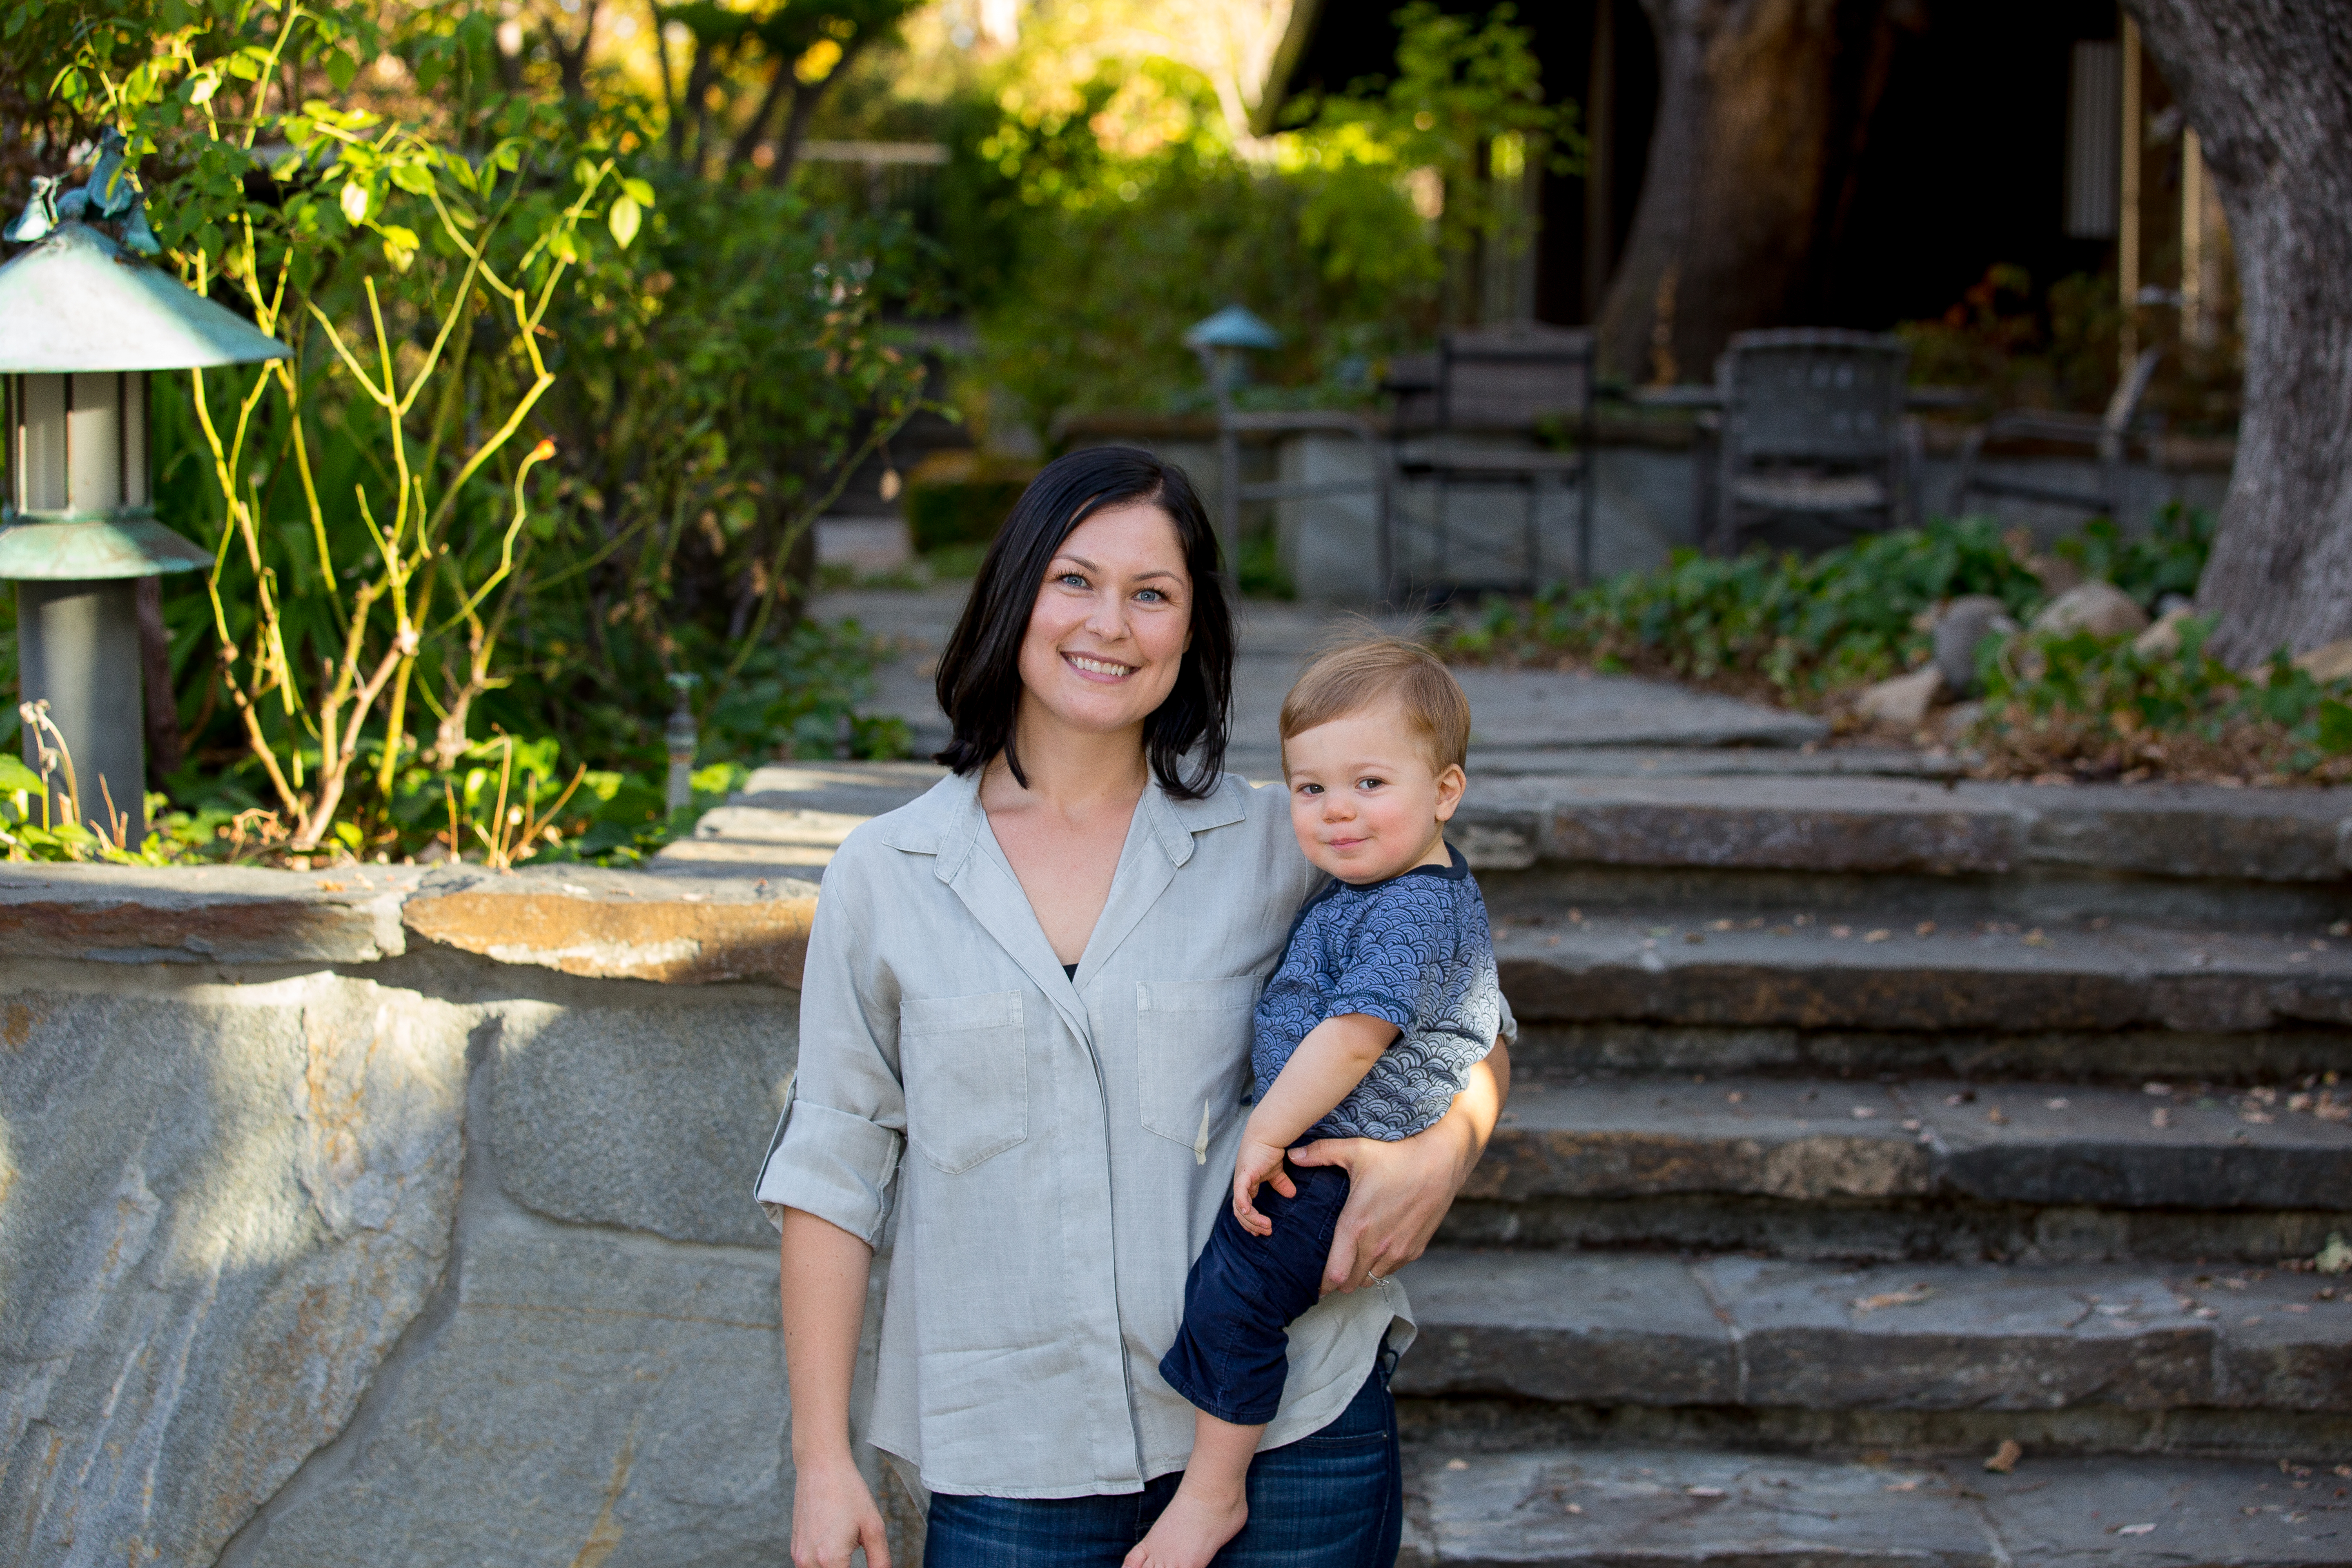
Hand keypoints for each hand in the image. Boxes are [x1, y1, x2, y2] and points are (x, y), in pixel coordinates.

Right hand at [791, 1450, 890, 1567]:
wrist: (821, 1466)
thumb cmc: (848, 1491)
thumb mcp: (874, 1527)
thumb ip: (880, 1561)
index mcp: (830, 1559)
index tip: (871, 1566)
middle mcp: (808, 1561)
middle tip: (857, 1551)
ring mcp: (798, 1556)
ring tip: (848, 1546)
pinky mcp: (795, 1549)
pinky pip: (810, 1567)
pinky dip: (824, 1564)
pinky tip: (836, 1544)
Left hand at [1230, 1136, 1296, 1236]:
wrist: (1268, 1134)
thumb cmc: (1269, 1150)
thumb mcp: (1277, 1171)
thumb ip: (1281, 1183)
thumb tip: (1291, 1194)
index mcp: (1247, 1185)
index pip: (1244, 1208)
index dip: (1251, 1222)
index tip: (1262, 1230)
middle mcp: (1241, 1185)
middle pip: (1240, 1212)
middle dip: (1252, 1225)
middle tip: (1265, 1232)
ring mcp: (1240, 1180)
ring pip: (1240, 1207)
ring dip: (1251, 1220)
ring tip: (1265, 1226)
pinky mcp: (1244, 1174)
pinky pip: (1240, 1192)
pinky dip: (1243, 1203)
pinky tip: (1248, 1212)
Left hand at [1289, 1118, 1472, 1294]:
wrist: (1441, 1161)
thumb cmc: (1397, 1154)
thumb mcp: (1356, 1149)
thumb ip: (1320, 1153)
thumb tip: (1292, 1154)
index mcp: (1356, 1225)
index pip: (1334, 1275)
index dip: (1321, 1284)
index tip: (1314, 1283)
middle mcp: (1377, 1244)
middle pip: (1350, 1284)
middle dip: (1337, 1281)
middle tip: (1331, 1269)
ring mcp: (1398, 1250)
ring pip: (1371, 1279)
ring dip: (1359, 1274)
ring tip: (1352, 1260)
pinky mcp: (1415, 1250)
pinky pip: (1391, 1270)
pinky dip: (1380, 1266)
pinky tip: (1375, 1250)